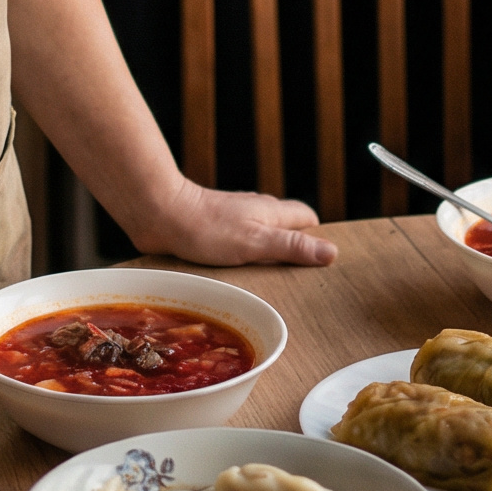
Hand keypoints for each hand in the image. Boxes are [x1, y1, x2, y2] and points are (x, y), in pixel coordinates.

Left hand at [127, 178, 336, 268]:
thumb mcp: (256, 242)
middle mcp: (255, 211)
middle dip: (294, 247)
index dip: (316, 238)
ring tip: (270, 279)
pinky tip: (237, 271)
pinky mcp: (214, 228)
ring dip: (267, 252)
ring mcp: (234, 218)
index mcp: (271, 211)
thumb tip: (331, 252)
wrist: (161, 214)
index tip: (320, 265)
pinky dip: (244, 254)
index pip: (306, 218)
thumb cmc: (208, 229)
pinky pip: (238, 241)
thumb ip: (292, 247)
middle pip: (285, 226)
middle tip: (297, 278)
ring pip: (261, 233)